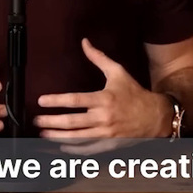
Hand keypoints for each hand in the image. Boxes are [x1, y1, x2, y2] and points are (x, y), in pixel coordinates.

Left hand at [35, 38, 170, 146]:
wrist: (155, 116)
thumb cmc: (134, 93)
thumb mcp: (118, 72)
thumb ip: (98, 58)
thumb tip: (84, 42)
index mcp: (104, 99)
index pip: (75, 100)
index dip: (56, 101)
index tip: (41, 101)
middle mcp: (104, 118)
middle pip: (72, 122)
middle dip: (51, 122)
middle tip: (37, 121)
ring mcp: (107, 134)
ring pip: (77, 138)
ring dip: (57, 137)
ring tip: (43, 133)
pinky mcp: (110, 145)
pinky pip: (88, 150)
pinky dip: (73, 150)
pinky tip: (61, 146)